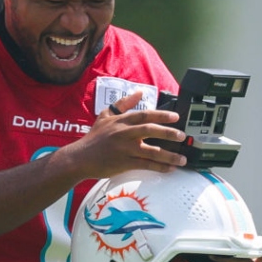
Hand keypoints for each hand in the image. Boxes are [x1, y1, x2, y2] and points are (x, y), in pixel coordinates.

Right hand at [62, 90, 187, 177]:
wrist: (79, 158)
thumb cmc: (94, 138)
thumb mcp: (105, 116)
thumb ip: (123, 104)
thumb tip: (139, 93)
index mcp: (121, 121)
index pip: (144, 115)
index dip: (162, 115)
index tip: (176, 118)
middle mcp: (124, 133)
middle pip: (150, 130)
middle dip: (168, 133)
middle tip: (182, 136)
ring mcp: (124, 148)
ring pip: (151, 151)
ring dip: (169, 155)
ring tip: (182, 159)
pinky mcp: (124, 163)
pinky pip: (145, 165)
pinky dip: (159, 167)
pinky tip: (169, 169)